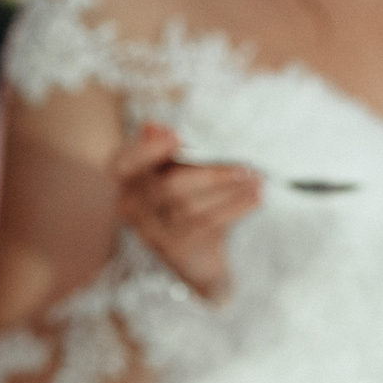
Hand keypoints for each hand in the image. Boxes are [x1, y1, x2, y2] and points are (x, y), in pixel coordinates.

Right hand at [112, 124, 261, 300]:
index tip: (175, 137)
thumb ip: (163, 146)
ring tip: (257, 180)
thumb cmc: (180, 200)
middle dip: (212, 174)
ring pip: (193, 206)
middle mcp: (132, 207)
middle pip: (170, 186)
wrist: (192, 257)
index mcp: (125, 180)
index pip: (125, 162)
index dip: (147, 150)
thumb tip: (153, 126)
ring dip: (230, 191)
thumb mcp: (170, 169)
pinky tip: (255, 198)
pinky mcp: (177, 250)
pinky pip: (208, 224)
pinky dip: (235, 209)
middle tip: (246, 166)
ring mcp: (153, 233)